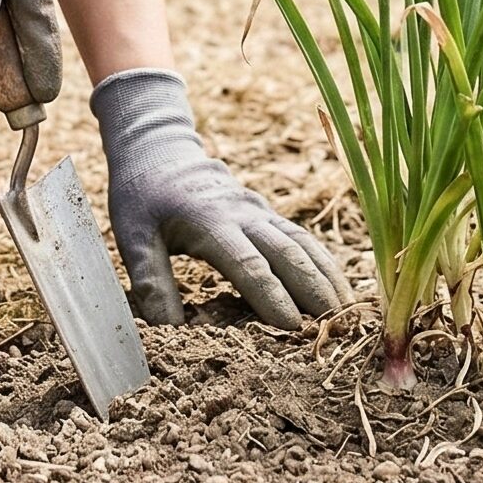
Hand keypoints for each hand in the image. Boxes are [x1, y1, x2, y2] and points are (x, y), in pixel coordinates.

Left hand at [91, 68, 350, 327]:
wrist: (159, 151)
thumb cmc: (143, 199)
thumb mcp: (132, 237)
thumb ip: (151, 282)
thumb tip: (169, 331)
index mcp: (209, 221)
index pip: (247, 264)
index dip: (271, 295)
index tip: (292, 329)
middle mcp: (243, 214)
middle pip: (287, 253)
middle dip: (313, 291)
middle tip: (335, 329)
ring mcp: (260, 211)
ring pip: (303, 243)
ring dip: (327, 277)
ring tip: (349, 314)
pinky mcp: (268, 214)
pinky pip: (303, 238)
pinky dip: (325, 263)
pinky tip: (342, 289)